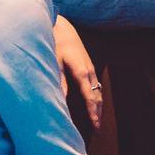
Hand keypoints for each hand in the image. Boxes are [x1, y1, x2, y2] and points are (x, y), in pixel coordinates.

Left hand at [52, 16, 102, 130]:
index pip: (90, 97)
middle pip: (97, 95)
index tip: (95, 126)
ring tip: (97, 119)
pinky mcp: (87, 64)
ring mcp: (90, 67)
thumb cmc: (56, 44)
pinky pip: (95, 84)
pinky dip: (95, 96)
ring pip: (98, 90)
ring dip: (98, 105)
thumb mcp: (55, 63)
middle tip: (98, 129)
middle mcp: (89, 70)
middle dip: (98, 112)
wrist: (62, 26)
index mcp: (82, 72)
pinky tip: (93, 102)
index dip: (93, 113)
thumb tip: (61, 101)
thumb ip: (60, 82)